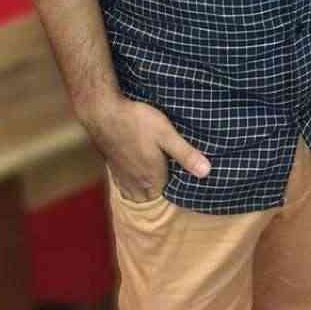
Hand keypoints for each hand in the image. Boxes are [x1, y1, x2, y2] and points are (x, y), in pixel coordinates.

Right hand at [81, 94, 211, 201]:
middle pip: (150, 196)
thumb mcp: (166, 134)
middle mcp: (136, 182)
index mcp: (152, 177)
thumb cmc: (137, 121)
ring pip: (135, 193)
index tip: (181, 175)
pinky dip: (130, 184)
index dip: (175, 185)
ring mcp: (122, 176)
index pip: (167, 193)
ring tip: (153, 178)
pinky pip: (123, 185)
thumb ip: (186, 154)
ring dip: (143, 190)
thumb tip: (207, 172)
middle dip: (159, 191)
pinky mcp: (112, 167)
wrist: (103, 112)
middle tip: (169, 177)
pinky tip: (134, 171)